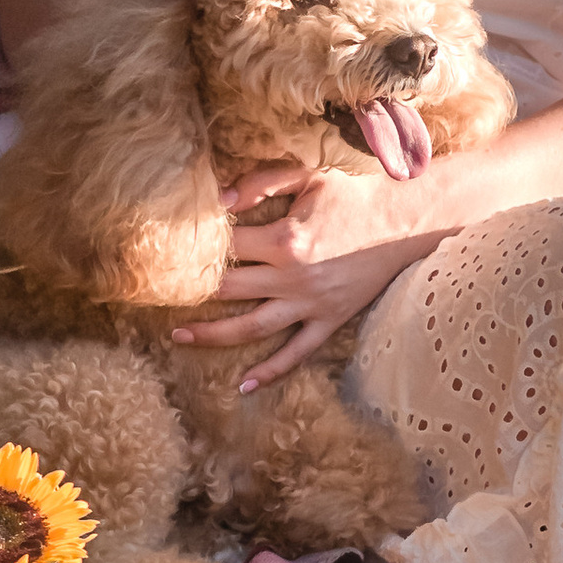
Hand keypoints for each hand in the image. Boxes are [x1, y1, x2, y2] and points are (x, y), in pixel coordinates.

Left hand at [173, 155, 441, 386]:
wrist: (403, 222)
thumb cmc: (353, 195)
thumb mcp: (307, 177)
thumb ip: (260, 184)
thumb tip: (219, 201)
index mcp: (284, 240)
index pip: (226, 249)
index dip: (198, 250)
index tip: (174, 253)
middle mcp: (293, 277)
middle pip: (228, 291)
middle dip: (192, 294)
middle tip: (159, 296)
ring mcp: (311, 304)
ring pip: (251, 328)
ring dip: (212, 335)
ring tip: (180, 336)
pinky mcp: (329, 321)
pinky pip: (295, 353)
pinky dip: (269, 372)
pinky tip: (243, 385)